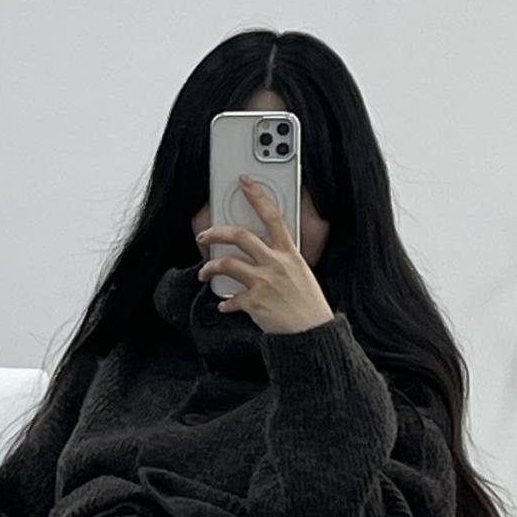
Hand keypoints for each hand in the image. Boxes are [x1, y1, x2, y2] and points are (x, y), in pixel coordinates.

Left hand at [196, 180, 334, 336]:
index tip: (245, 183)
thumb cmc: (309, 305)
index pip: (273, 217)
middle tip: (204, 236)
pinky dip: (225, 304)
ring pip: (226, 263)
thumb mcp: (302, 274)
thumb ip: (283, 261)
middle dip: (216, 232)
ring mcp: (263, 282)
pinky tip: (224, 306)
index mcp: (289, 253)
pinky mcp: (254, 303)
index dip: (258, 197)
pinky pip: (230, 299)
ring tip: (204, 274)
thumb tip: (265, 256)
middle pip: (240, 235)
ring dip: (209, 268)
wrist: (312, 333)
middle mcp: (275, 264)